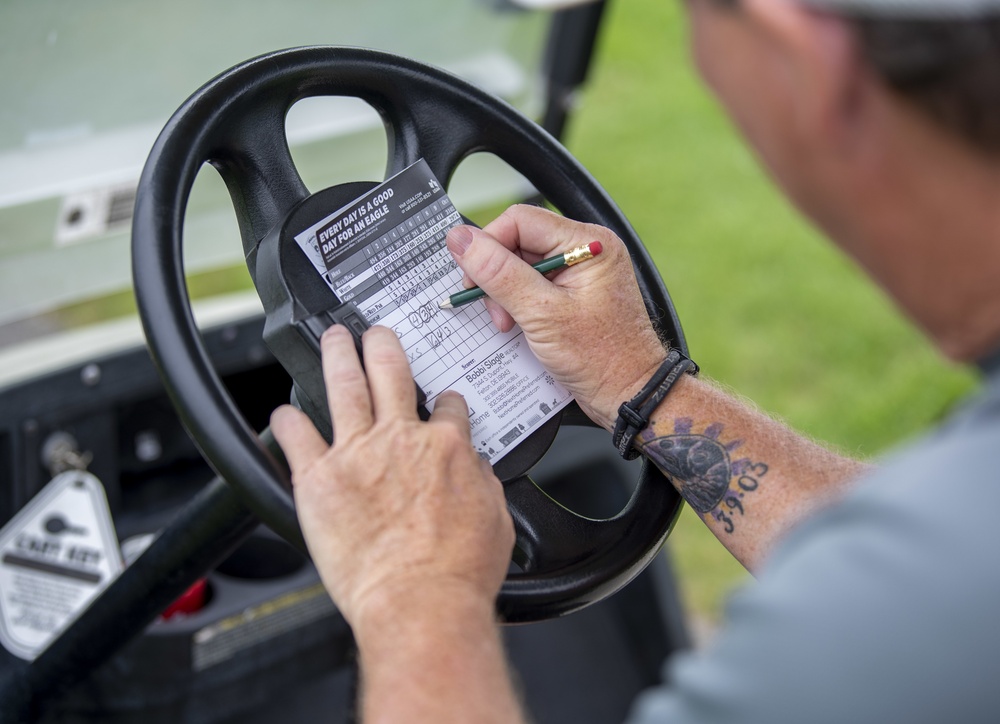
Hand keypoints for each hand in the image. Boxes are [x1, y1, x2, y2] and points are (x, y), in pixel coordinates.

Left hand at [270, 325, 514, 629]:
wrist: (420, 602)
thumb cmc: (457, 571)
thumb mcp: (494, 518)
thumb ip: (481, 482)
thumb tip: (473, 467)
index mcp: (446, 447)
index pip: (448, 406)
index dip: (445, 400)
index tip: (441, 402)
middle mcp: (401, 439)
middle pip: (391, 373)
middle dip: (383, 345)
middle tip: (376, 334)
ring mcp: (357, 453)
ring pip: (344, 386)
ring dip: (337, 356)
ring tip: (333, 340)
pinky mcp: (319, 478)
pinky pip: (296, 437)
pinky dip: (287, 421)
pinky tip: (283, 413)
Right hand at [446, 205, 668, 430]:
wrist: (629, 393)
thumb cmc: (602, 359)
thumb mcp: (541, 314)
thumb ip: (498, 273)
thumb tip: (462, 240)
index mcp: (587, 242)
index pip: (520, 220)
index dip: (489, 246)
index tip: (472, 278)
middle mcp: (585, 249)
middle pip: (518, 241)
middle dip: (497, 276)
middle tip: (496, 311)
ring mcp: (579, 271)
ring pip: (520, 264)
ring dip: (504, 293)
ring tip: (508, 324)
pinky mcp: (572, 291)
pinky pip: (532, 284)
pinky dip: (517, 303)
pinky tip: (519, 325)